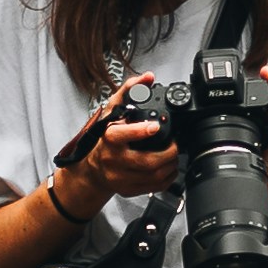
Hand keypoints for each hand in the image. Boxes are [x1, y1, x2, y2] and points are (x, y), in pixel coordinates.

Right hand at [59, 97, 178, 212]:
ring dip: (171, 165)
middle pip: (146, 162)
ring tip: (174, 155)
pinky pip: (153, 187)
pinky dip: (167, 178)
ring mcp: (120, 178)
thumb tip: (147, 78)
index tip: (155, 126)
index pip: (122, 135)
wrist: (92, 169)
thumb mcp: (112, 111)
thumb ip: (129, 91)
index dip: (140, 131)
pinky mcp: (127, 190)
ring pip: (153, 176)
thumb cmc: (102, 138)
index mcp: (108, 139)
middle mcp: (113, 160)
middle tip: (175, 144)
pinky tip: (169, 168)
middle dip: (168, 153)